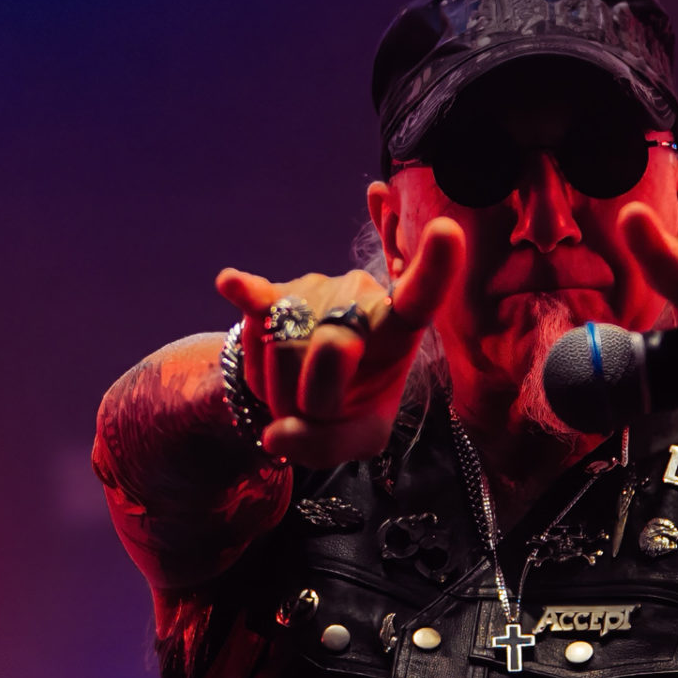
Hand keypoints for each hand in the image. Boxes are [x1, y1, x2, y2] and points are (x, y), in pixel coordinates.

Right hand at [215, 211, 466, 467]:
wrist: (302, 387)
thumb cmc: (348, 405)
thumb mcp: (359, 436)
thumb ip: (328, 446)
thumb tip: (277, 436)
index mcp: (397, 328)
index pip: (420, 296)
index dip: (434, 267)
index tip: (447, 231)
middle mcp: (359, 296)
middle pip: (331, 353)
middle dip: (313, 400)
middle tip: (314, 410)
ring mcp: (314, 289)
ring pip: (284, 356)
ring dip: (278, 394)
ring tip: (292, 390)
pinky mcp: (271, 295)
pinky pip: (255, 300)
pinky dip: (243, 293)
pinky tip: (231, 283)